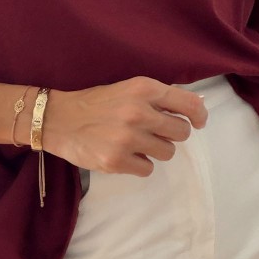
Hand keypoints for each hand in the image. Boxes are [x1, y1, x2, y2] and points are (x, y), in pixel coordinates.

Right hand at [41, 76, 207, 176]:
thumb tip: (196, 107)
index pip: (188, 104)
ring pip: (168, 152)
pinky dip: (139, 164)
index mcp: (143, 88)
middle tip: (154, 132)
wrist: (58, 119)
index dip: (199, 116)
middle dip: (171, 134)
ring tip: (135, 142)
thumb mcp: (127, 88)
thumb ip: (158, 97)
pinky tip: (123, 154)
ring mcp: (127, 138)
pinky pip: (147, 169)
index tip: (198, 123)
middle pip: (181, 132)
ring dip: (156, 150)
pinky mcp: (116, 161)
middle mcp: (138, 112)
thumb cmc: (96, 103)